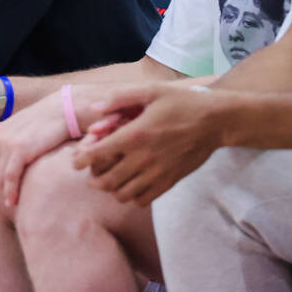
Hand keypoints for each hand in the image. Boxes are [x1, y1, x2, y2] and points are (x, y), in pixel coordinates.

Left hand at [0, 85, 98, 205]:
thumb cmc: (45, 122)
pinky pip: (10, 177)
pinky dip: (11, 191)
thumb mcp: (20, 130)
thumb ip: (9, 145)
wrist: (62, 110)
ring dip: (5, 192)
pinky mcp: (20, 150)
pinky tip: (13, 201)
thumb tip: (6, 166)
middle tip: (3, 201)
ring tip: (12, 202)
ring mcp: (7, 143)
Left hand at [71, 84, 228, 206]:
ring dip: (111, 189)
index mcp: (135, 135)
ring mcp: (158, 173)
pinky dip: (131, 197)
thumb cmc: (182, 102)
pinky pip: (143, 200)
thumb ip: (119, 99)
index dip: (80, 160)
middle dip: (92, 179)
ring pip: (123, 194)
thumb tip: (94, 109)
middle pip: (106, 181)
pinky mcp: (170, 181)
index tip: (74, 160)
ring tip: (109, 180)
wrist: (216, 121)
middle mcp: (144, 158)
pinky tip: (130, 185)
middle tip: (90, 173)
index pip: (98, 155)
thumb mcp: (150, 91)